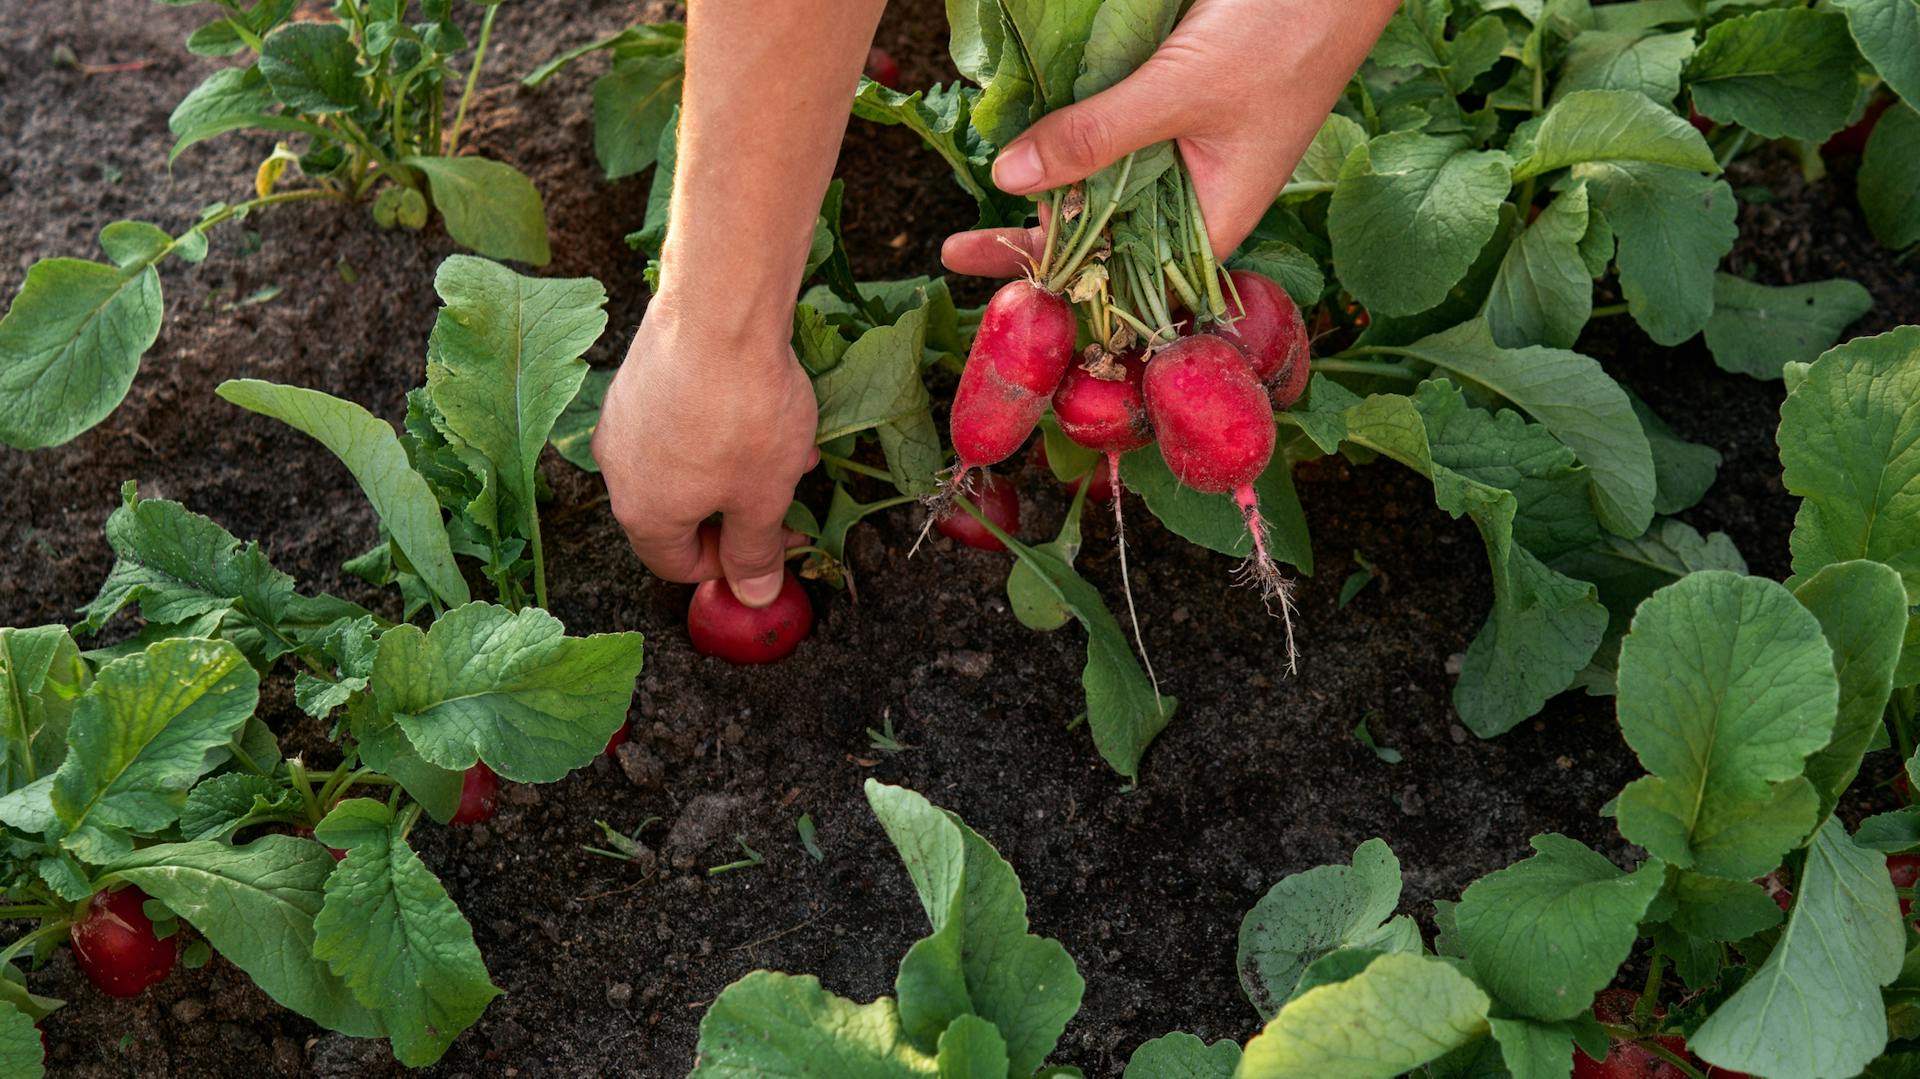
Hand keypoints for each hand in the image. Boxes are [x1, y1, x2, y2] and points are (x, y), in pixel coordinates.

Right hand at [593, 301, 818, 606]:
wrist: (719, 311)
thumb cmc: (742, 413)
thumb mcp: (763, 497)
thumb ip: (756, 553)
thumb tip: (753, 596)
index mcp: (643, 512)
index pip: (676, 565)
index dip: (729, 567)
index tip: (772, 546)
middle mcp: (619, 469)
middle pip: (679, 513)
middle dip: (740, 510)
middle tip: (787, 496)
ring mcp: (623, 418)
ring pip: (685, 463)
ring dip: (737, 467)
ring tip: (788, 446)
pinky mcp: (637, 376)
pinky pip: (679, 420)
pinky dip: (719, 426)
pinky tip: (763, 404)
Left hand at [942, 0, 1397, 277]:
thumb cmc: (1286, 31)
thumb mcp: (1180, 90)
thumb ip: (1096, 137)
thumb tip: (1010, 180)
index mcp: (1217, 218)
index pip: (1126, 278)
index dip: (1058, 288)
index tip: (991, 288)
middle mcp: (1200, 194)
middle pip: (1108, 238)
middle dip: (1040, 246)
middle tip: (956, 248)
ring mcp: (1188, 149)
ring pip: (1107, 187)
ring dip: (1052, 194)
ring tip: (981, 212)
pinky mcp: (1177, 104)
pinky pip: (1116, 136)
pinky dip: (1075, 141)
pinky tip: (1028, 146)